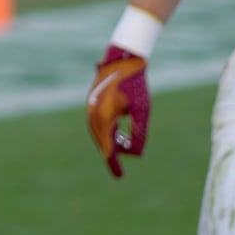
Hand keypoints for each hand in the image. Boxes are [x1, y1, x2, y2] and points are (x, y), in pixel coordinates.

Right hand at [87, 45, 150, 177]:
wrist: (124, 57)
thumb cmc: (136, 83)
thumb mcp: (142, 110)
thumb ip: (139, 133)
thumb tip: (135, 153)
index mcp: (104, 116)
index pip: (107, 147)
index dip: (113, 163)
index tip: (119, 176)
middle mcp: (94, 112)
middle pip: (101, 140)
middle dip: (110, 153)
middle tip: (118, 168)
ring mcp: (91, 105)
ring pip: (98, 131)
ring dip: (108, 142)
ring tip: (120, 149)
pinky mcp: (93, 100)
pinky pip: (97, 122)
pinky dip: (105, 131)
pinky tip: (117, 133)